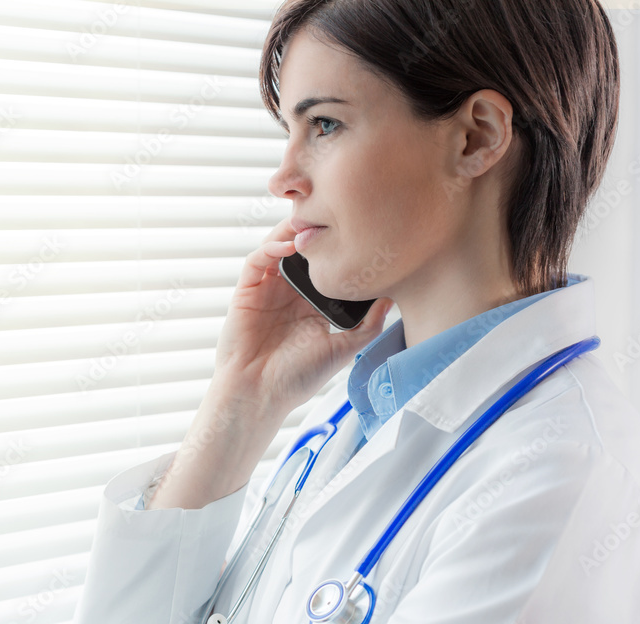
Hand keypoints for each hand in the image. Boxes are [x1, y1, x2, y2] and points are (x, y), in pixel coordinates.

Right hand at [214, 216, 393, 414]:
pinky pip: (257, 259)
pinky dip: (272, 247)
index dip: (337, 247)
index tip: (359, 231)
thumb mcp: (341, 350)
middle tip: (334, 212)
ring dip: (293, 231)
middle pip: (302, 250)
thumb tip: (392, 300)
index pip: (325, 266)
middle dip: (316, 230)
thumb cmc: (295, 378)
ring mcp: (267, 289)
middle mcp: (289, 292)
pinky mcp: (247, 291)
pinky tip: (289, 245)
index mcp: (311, 303)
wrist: (258, 394)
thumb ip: (368, 327)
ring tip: (312, 221)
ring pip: (279, 247)